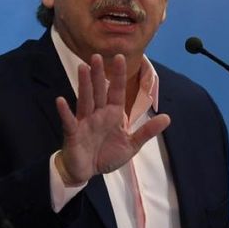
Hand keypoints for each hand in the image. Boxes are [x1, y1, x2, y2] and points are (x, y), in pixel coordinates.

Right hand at [54, 54, 170, 184]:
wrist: (86, 171)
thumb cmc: (105, 155)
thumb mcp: (130, 145)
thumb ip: (146, 131)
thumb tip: (167, 117)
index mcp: (112, 114)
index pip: (116, 91)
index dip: (118, 75)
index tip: (120, 57)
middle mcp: (98, 114)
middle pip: (98, 91)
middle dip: (98, 74)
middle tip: (96, 56)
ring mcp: (84, 122)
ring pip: (85, 100)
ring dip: (84, 85)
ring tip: (82, 68)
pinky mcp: (73, 133)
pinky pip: (69, 121)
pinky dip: (65, 111)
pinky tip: (61, 100)